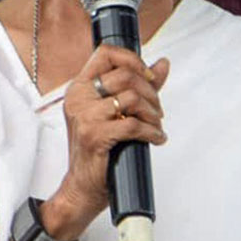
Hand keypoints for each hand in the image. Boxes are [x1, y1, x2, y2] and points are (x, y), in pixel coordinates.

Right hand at [43, 46, 169, 240]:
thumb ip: (138, 86)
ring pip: (132, 98)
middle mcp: (78, 98)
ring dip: (153, 114)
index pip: (105, 53)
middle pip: (125, 75)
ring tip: (156, 126)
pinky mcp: (94, 135)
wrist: (82, 186)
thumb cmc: (98, 150)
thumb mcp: (115, 113)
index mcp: (80, 88)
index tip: (148, 76)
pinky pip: (133, 125)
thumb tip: (162, 64)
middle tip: (157, 110)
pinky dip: (152, 132)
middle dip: (151, 92)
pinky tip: (155, 138)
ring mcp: (84, 117)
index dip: (132, 59)